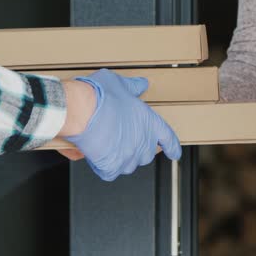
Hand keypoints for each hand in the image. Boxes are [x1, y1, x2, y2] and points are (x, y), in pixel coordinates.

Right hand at [63, 69, 181, 180]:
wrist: (80, 110)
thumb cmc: (99, 96)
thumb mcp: (119, 83)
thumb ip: (133, 86)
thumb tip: (141, 84)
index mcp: (149, 121)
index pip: (167, 137)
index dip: (172, 146)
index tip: (174, 152)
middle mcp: (142, 141)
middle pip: (146, 153)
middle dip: (138, 148)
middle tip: (125, 140)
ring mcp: (127, 156)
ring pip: (129, 165)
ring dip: (122, 159)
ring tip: (110, 148)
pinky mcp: (111, 167)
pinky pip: (110, 173)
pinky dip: (105, 167)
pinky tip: (98, 158)